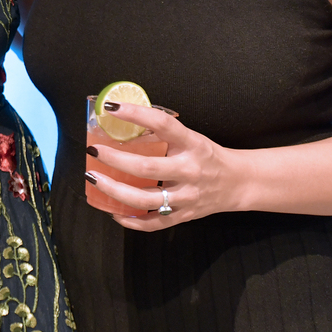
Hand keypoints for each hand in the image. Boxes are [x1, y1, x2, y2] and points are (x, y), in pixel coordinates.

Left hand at [86, 102, 243, 231]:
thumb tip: (124, 122)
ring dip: (115, 191)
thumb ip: (162, 133)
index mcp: (191, 144)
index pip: (162, 125)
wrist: (238, 182)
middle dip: (115, 159)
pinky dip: (132, 221)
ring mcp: (187, 197)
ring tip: (94, 179)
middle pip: (147, 168)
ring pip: (146, 199)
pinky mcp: (185, 216)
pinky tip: (114, 212)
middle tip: (94, 151)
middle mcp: (189, 170)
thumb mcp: (190, 137)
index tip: (111, 109)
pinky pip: (154, 223)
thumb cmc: (206, 156)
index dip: (136, 114)